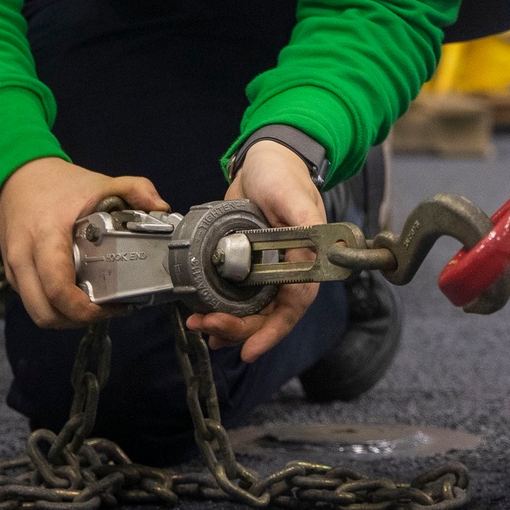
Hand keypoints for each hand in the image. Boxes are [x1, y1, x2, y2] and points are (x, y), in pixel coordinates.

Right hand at [0, 156, 168, 328]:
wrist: (18, 177)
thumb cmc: (58, 184)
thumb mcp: (99, 182)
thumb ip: (135, 189)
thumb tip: (162, 208)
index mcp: (46, 236)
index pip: (59, 290)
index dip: (87, 310)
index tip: (115, 305)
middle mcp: (24, 258)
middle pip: (46, 313)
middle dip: (79, 320)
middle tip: (108, 309)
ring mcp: (14, 269)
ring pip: (38, 313)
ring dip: (67, 318)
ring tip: (95, 305)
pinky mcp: (12, 275)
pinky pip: (33, 303)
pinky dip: (55, 307)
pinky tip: (78, 294)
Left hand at [185, 140, 324, 363]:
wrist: (263, 160)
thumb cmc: (283, 175)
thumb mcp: (293, 197)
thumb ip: (303, 222)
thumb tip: (309, 251)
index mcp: (308, 259)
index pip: (295, 303)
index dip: (274, 330)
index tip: (249, 349)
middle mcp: (290, 271)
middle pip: (271, 315)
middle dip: (241, 330)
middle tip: (208, 328)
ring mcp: (269, 271)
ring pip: (254, 312)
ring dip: (229, 326)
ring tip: (201, 325)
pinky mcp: (249, 266)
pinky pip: (239, 299)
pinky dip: (224, 313)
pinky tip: (206, 319)